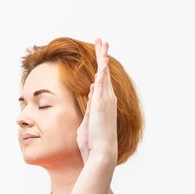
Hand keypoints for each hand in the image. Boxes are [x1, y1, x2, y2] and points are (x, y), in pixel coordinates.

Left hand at [76, 38, 117, 163]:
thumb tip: (89, 99)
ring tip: (103, 42)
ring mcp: (106, 100)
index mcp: (103, 104)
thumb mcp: (88, 123)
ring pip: (104, 73)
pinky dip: (103, 70)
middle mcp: (107, 100)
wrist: (101, 152)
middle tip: (103, 41)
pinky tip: (103, 59)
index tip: (100, 58)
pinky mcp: (101, 103)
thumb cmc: (92, 143)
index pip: (102, 82)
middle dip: (103, 56)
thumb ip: (89, 110)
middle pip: (105, 72)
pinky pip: (103, 82)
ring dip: (103, 57)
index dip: (101, 68)